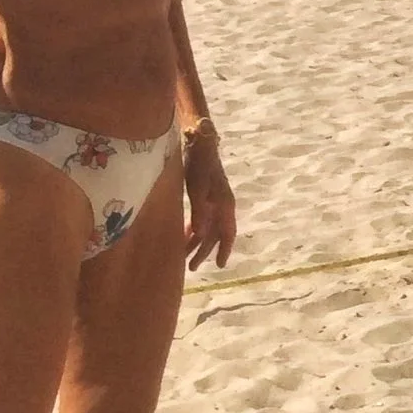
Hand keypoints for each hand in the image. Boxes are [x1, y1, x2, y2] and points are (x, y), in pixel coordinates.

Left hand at [183, 138, 237, 269]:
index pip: (227, 233)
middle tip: (192, 268)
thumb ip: (199, 212)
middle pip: (215, 234)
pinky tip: (185, 236)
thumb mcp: (198, 189)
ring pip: (207, 228)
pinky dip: (194, 230)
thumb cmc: (199, 166)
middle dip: (204, 251)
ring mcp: (214, 201)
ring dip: (197, 242)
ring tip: (184, 256)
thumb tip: (200, 235)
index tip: (220, 266)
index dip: (224, 250)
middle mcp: (222, 206)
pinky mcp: (204, 197)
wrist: (199, 144)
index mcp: (225, 204)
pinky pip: (201, 219)